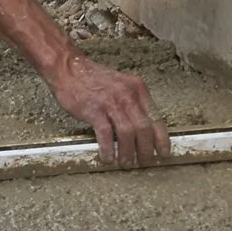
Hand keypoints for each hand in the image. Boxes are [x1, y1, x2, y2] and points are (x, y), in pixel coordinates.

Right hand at [46, 54, 169, 167]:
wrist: (68, 67)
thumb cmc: (93, 78)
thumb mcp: (121, 85)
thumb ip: (133, 102)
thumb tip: (142, 127)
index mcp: (137, 89)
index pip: (156, 118)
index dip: (162, 139)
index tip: (163, 152)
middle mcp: (127, 95)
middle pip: (144, 128)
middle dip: (146, 150)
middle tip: (145, 162)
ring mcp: (110, 102)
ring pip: (127, 133)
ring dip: (129, 152)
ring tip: (127, 163)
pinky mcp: (93, 110)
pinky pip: (105, 134)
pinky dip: (108, 148)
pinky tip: (108, 157)